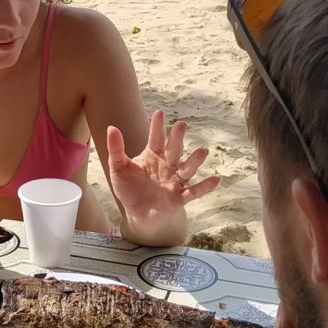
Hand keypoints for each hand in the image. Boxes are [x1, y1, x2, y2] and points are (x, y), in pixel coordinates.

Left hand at [106, 109, 219, 245]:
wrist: (136, 215)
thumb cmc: (128, 189)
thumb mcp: (118, 168)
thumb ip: (116, 149)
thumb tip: (111, 127)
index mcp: (152, 156)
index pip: (156, 138)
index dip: (157, 126)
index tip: (159, 113)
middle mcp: (167, 165)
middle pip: (174, 149)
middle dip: (178, 138)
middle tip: (182, 125)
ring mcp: (174, 181)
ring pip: (187, 168)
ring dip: (195, 160)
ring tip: (203, 151)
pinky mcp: (179, 197)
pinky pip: (194, 191)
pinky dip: (205, 187)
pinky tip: (216, 180)